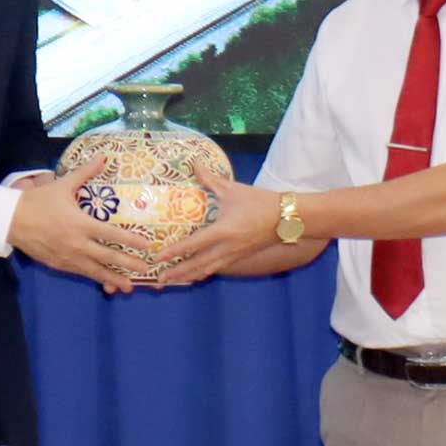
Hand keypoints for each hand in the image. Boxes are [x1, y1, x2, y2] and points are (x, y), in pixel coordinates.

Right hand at [5, 155, 135, 293]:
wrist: (11, 220)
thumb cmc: (39, 201)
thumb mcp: (62, 185)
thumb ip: (85, 172)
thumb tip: (103, 156)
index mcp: (80, 223)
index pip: (111, 234)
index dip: (130, 240)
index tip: (147, 245)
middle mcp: (77, 243)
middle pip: (108, 257)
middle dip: (129, 264)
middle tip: (147, 270)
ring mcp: (68, 257)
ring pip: (95, 271)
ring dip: (114, 279)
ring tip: (129, 287)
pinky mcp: (59, 265)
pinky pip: (81, 274)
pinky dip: (95, 278)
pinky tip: (105, 284)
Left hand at [157, 161, 279, 284]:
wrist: (288, 218)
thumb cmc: (260, 202)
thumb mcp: (234, 189)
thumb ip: (211, 179)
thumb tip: (194, 163)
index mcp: (225, 230)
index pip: (195, 244)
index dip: (175, 251)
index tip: (158, 257)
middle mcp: (228, 248)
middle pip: (197, 264)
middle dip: (177, 273)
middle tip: (158, 281)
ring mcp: (234, 255)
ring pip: (206, 270)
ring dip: (188, 276)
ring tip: (171, 282)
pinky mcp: (240, 258)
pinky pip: (217, 268)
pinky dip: (203, 273)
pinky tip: (194, 276)